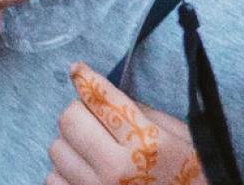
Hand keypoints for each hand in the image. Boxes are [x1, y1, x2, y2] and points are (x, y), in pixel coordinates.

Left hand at [48, 63, 201, 184]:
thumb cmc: (191, 173)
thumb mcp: (181, 137)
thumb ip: (145, 115)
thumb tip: (107, 98)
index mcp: (147, 142)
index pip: (105, 100)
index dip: (87, 79)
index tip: (77, 69)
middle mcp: (116, 166)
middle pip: (70, 120)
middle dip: (80, 111)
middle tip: (94, 116)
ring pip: (56, 148)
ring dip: (71, 142)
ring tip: (92, 147)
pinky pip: (52, 177)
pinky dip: (64, 169)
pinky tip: (85, 170)